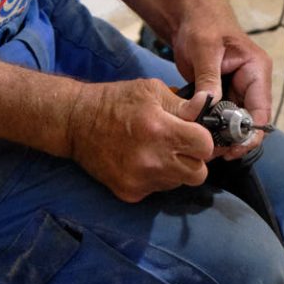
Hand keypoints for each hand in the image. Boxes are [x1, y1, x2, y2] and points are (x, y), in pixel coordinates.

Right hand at [66, 79, 214, 201]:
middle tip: (180, 146)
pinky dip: (155, 177)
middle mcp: (152, 160)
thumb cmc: (115, 101)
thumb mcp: (150, 90)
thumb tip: (207, 109)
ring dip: (175, 169)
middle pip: (199, 174)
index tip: (195, 134)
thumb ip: (182, 104)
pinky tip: (141, 160)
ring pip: (178, 183)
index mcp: (161, 130)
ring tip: (156, 150)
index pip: (206, 147)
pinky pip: (157, 190)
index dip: (204, 139)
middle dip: (194, 159)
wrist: (75, 121)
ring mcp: (140, 180)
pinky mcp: (129, 193)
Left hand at [171, 0, 272, 159]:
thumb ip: (208, 78)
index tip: (233, 150)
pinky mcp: (221, 93)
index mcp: (256, 70)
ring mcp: (236, 89)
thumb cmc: (202, 23)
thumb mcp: (205, 48)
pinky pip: (218, 116)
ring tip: (201, 146)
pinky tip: (195, 133)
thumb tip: (208, 107)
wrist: (188, 15)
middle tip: (211, 152)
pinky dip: (209, 125)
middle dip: (231, 139)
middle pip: (247, 121)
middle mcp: (251, 83)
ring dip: (219, 135)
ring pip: (232, 122)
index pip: (261, 110)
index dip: (250, 134)